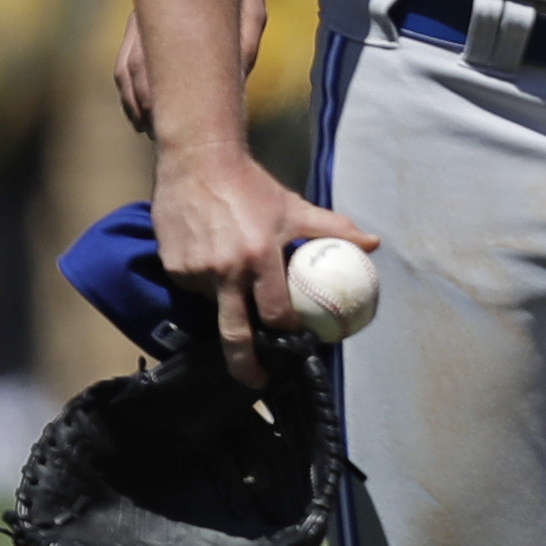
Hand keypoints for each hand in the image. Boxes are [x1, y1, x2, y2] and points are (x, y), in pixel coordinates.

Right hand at [118, 0, 275, 134]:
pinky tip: (141, 113)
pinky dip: (129, 90)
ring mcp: (139, 23)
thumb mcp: (251, 16)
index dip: (148, 95)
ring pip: (123, 69)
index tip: (157, 121)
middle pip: (131, 70)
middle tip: (154, 134)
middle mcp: (145, 18)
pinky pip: (125, 64)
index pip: (146, 62)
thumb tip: (239, 84)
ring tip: (146, 129)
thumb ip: (244, 45)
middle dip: (139, 105)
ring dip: (131, 102)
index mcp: (168, 14)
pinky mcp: (139, 28)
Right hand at [151, 142, 372, 388]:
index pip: (276, 311)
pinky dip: (207, 285)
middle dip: (245, 365)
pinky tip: (215, 260)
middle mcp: (224, 269)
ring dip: (228, 303)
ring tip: (235, 276)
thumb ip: (335, 229)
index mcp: (260, 257)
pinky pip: (194, 288)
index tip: (295, 339)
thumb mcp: (295, 208)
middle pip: (235, 332)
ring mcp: (194, 271)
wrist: (198, 161)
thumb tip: (373, 245)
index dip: (287, 329)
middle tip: (256, 383)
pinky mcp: (172, 267)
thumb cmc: (252, 187)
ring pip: (214, 305)